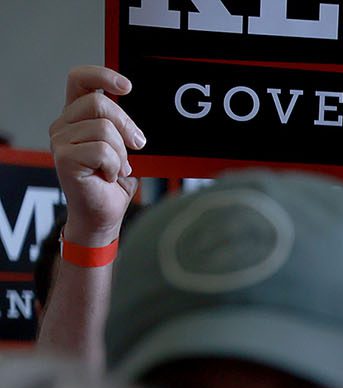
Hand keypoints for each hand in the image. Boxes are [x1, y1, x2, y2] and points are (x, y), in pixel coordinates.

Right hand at [49, 66, 142, 245]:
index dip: (102, 75)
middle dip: (126, 125)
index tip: (126, 87)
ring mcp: (60, 141)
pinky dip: (115, 166)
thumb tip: (139, 122)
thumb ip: (123, 128)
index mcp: (77, 116)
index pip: (80, 79)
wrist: (102, 215)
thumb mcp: (123, 148)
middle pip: (99, 103)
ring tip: (116, 168)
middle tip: (136, 146)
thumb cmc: (112, 183)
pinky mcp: (64, 158)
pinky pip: (103, 151)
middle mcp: (64, 125)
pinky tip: (108, 177)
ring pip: (104, 129)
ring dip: (121, 153)